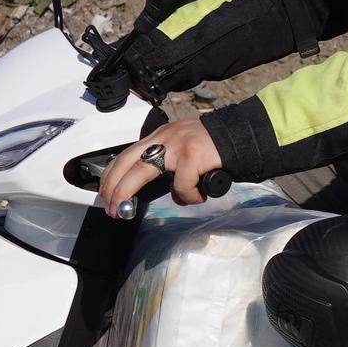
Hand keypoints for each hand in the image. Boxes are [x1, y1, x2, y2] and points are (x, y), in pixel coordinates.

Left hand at [95, 117, 225, 215]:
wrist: (242, 138)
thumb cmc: (214, 150)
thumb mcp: (184, 149)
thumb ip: (169, 165)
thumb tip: (167, 194)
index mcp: (160, 136)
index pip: (127, 154)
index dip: (112, 175)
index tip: (105, 194)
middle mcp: (164, 137)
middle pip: (127, 162)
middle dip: (113, 187)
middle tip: (109, 208)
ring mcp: (177, 145)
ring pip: (142, 172)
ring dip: (128, 193)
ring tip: (127, 210)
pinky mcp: (192, 156)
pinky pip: (181, 186)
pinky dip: (189, 196)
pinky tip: (200, 195)